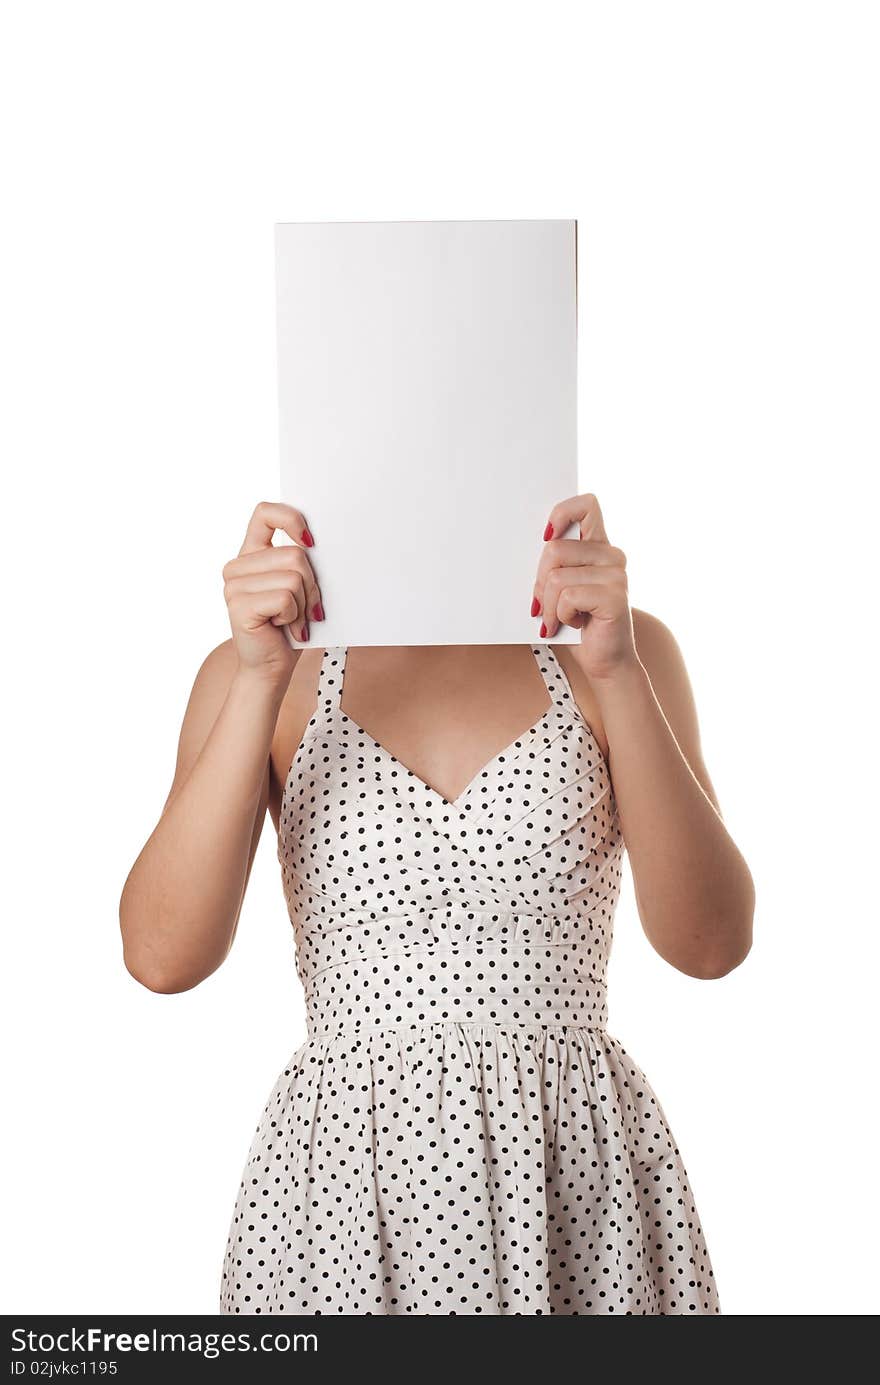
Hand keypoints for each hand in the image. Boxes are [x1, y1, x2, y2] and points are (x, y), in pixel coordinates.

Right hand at [222, 501, 323, 681]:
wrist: (271, 668)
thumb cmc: (289, 628)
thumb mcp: (299, 588)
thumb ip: (301, 563)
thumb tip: (318, 544)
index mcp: (251, 555)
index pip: (265, 513)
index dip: (291, 518)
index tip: (311, 541)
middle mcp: (238, 567)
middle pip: (295, 554)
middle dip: (312, 586)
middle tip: (308, 609)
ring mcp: (234, 586)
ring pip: (293, 577)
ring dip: (304, 605)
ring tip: (295, 621)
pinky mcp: (239, 605)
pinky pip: (285, 598)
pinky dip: (295, 618)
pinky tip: (287, 629)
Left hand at [531, 492, 638, 682]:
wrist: (605, 661)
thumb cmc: (578, 625)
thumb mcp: (559, 589)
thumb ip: (552, 565)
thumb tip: (517, 548)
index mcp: (599, 546)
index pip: (586, 505)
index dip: (561, 512)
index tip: (545, 536)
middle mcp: (612, 555)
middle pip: (554, 549)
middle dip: (539, 581)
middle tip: (544, 604)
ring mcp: (616, 575)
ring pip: (556, 577)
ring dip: (549, 606)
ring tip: (558, 619)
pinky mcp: (615, 596)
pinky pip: (568, 597)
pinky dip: (561, 615)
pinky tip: (574, 623)